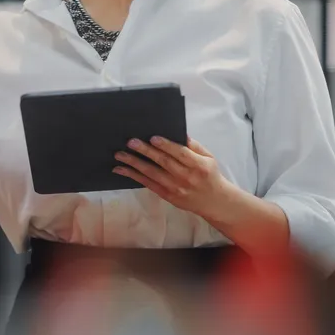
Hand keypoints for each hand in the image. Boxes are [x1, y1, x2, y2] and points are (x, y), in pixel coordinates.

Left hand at [113, 137, 236, 217]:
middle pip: (163, 162)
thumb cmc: (209, 174)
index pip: (180, 153)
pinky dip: (133, 176)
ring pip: (152, 174)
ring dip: (134, 163)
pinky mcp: (167, 196)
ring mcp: (175, 188)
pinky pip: (147, 184)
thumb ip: (193, 146)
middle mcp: (186, 177)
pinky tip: (121, 169)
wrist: (213, 201)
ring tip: (120, 155)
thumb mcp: (208, 157)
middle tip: (131, 142)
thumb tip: (178, 133)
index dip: (166, 145)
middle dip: (145, 151)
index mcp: (198, 165)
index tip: (152, 138)